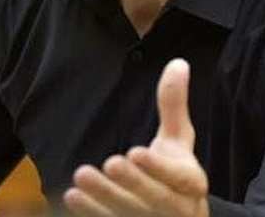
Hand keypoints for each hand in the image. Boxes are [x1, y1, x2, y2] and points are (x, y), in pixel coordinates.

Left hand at [64, 58, 208, 216]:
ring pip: (131, 214)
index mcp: (191, 183)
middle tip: (109, 163)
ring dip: (105, 198)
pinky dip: (93, 213)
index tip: (135, 152)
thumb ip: (174, 105)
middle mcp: (177, 209)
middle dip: (131, 183)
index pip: (178, 178)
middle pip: (155, 199)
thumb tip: (178, 63)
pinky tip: (73, 197)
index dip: (158, 168)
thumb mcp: (178, 140)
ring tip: (81, 176)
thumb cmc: (175, 174)